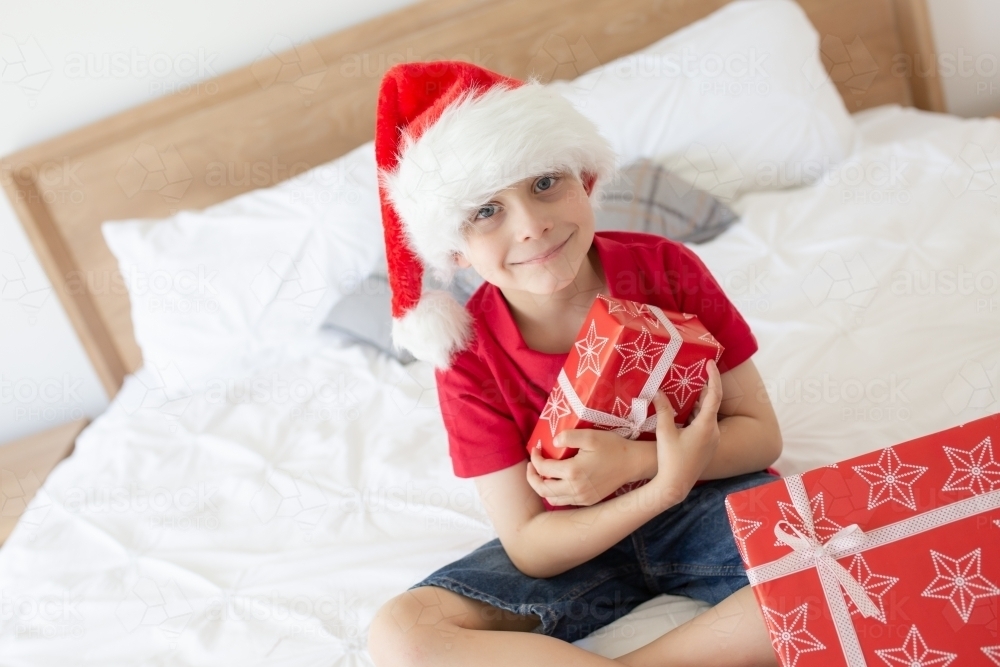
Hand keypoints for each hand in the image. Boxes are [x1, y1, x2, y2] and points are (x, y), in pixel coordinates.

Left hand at [525, 429, 641, 506]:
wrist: (633, 463)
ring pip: (552, 499)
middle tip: (531, 465)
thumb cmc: (612, 447)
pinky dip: (554, 493)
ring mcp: (582, 498)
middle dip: (532, 476)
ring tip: (540, 474)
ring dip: (542, 487)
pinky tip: (556, 481)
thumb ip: (568, 436)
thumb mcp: (590, 436)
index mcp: (573, 471)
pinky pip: (564, 501)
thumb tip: (552, 442)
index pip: (543, 468)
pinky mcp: (588, 501)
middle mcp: (575, 488)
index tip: (536, 448)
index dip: (535, 458)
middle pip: (542, 489)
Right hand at [649, 359, 722, 503]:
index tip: (710, 363)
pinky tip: (683, 413)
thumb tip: (658, 391)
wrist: (677, 485)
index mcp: (706, 425)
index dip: (713, 377)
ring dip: (698, 403)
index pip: (714, 395)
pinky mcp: (708, 446)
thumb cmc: (671, 459)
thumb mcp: (664, 432)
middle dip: (703, 388)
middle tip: (693, 375)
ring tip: (685, 391)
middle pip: (711, 404)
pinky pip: (705, 424)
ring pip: (707, 414)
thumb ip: (663, 410)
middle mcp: (713, 431)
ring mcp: (712, 439)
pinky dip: (696, 414)